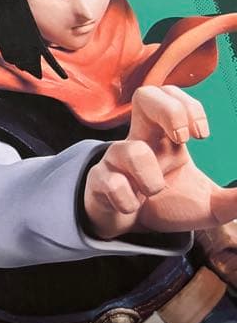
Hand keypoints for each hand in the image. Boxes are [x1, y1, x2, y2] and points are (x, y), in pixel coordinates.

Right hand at [84, 86, 236, 239]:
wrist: (131, 228)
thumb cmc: (167, 205)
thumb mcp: (208, 205)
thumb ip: (233, 201)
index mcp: (164, 137)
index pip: (170, 95)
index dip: (189, 106)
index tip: (201, 136)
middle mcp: (138, 140)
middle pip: (144, 95)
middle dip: (169, 111)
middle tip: (183, 139)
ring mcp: (115, 160)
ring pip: (128, 149)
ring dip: (150, 176)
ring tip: (154, 191)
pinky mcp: (98, 182)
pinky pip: (110, 183)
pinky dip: (128, 200)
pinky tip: (132, 207)